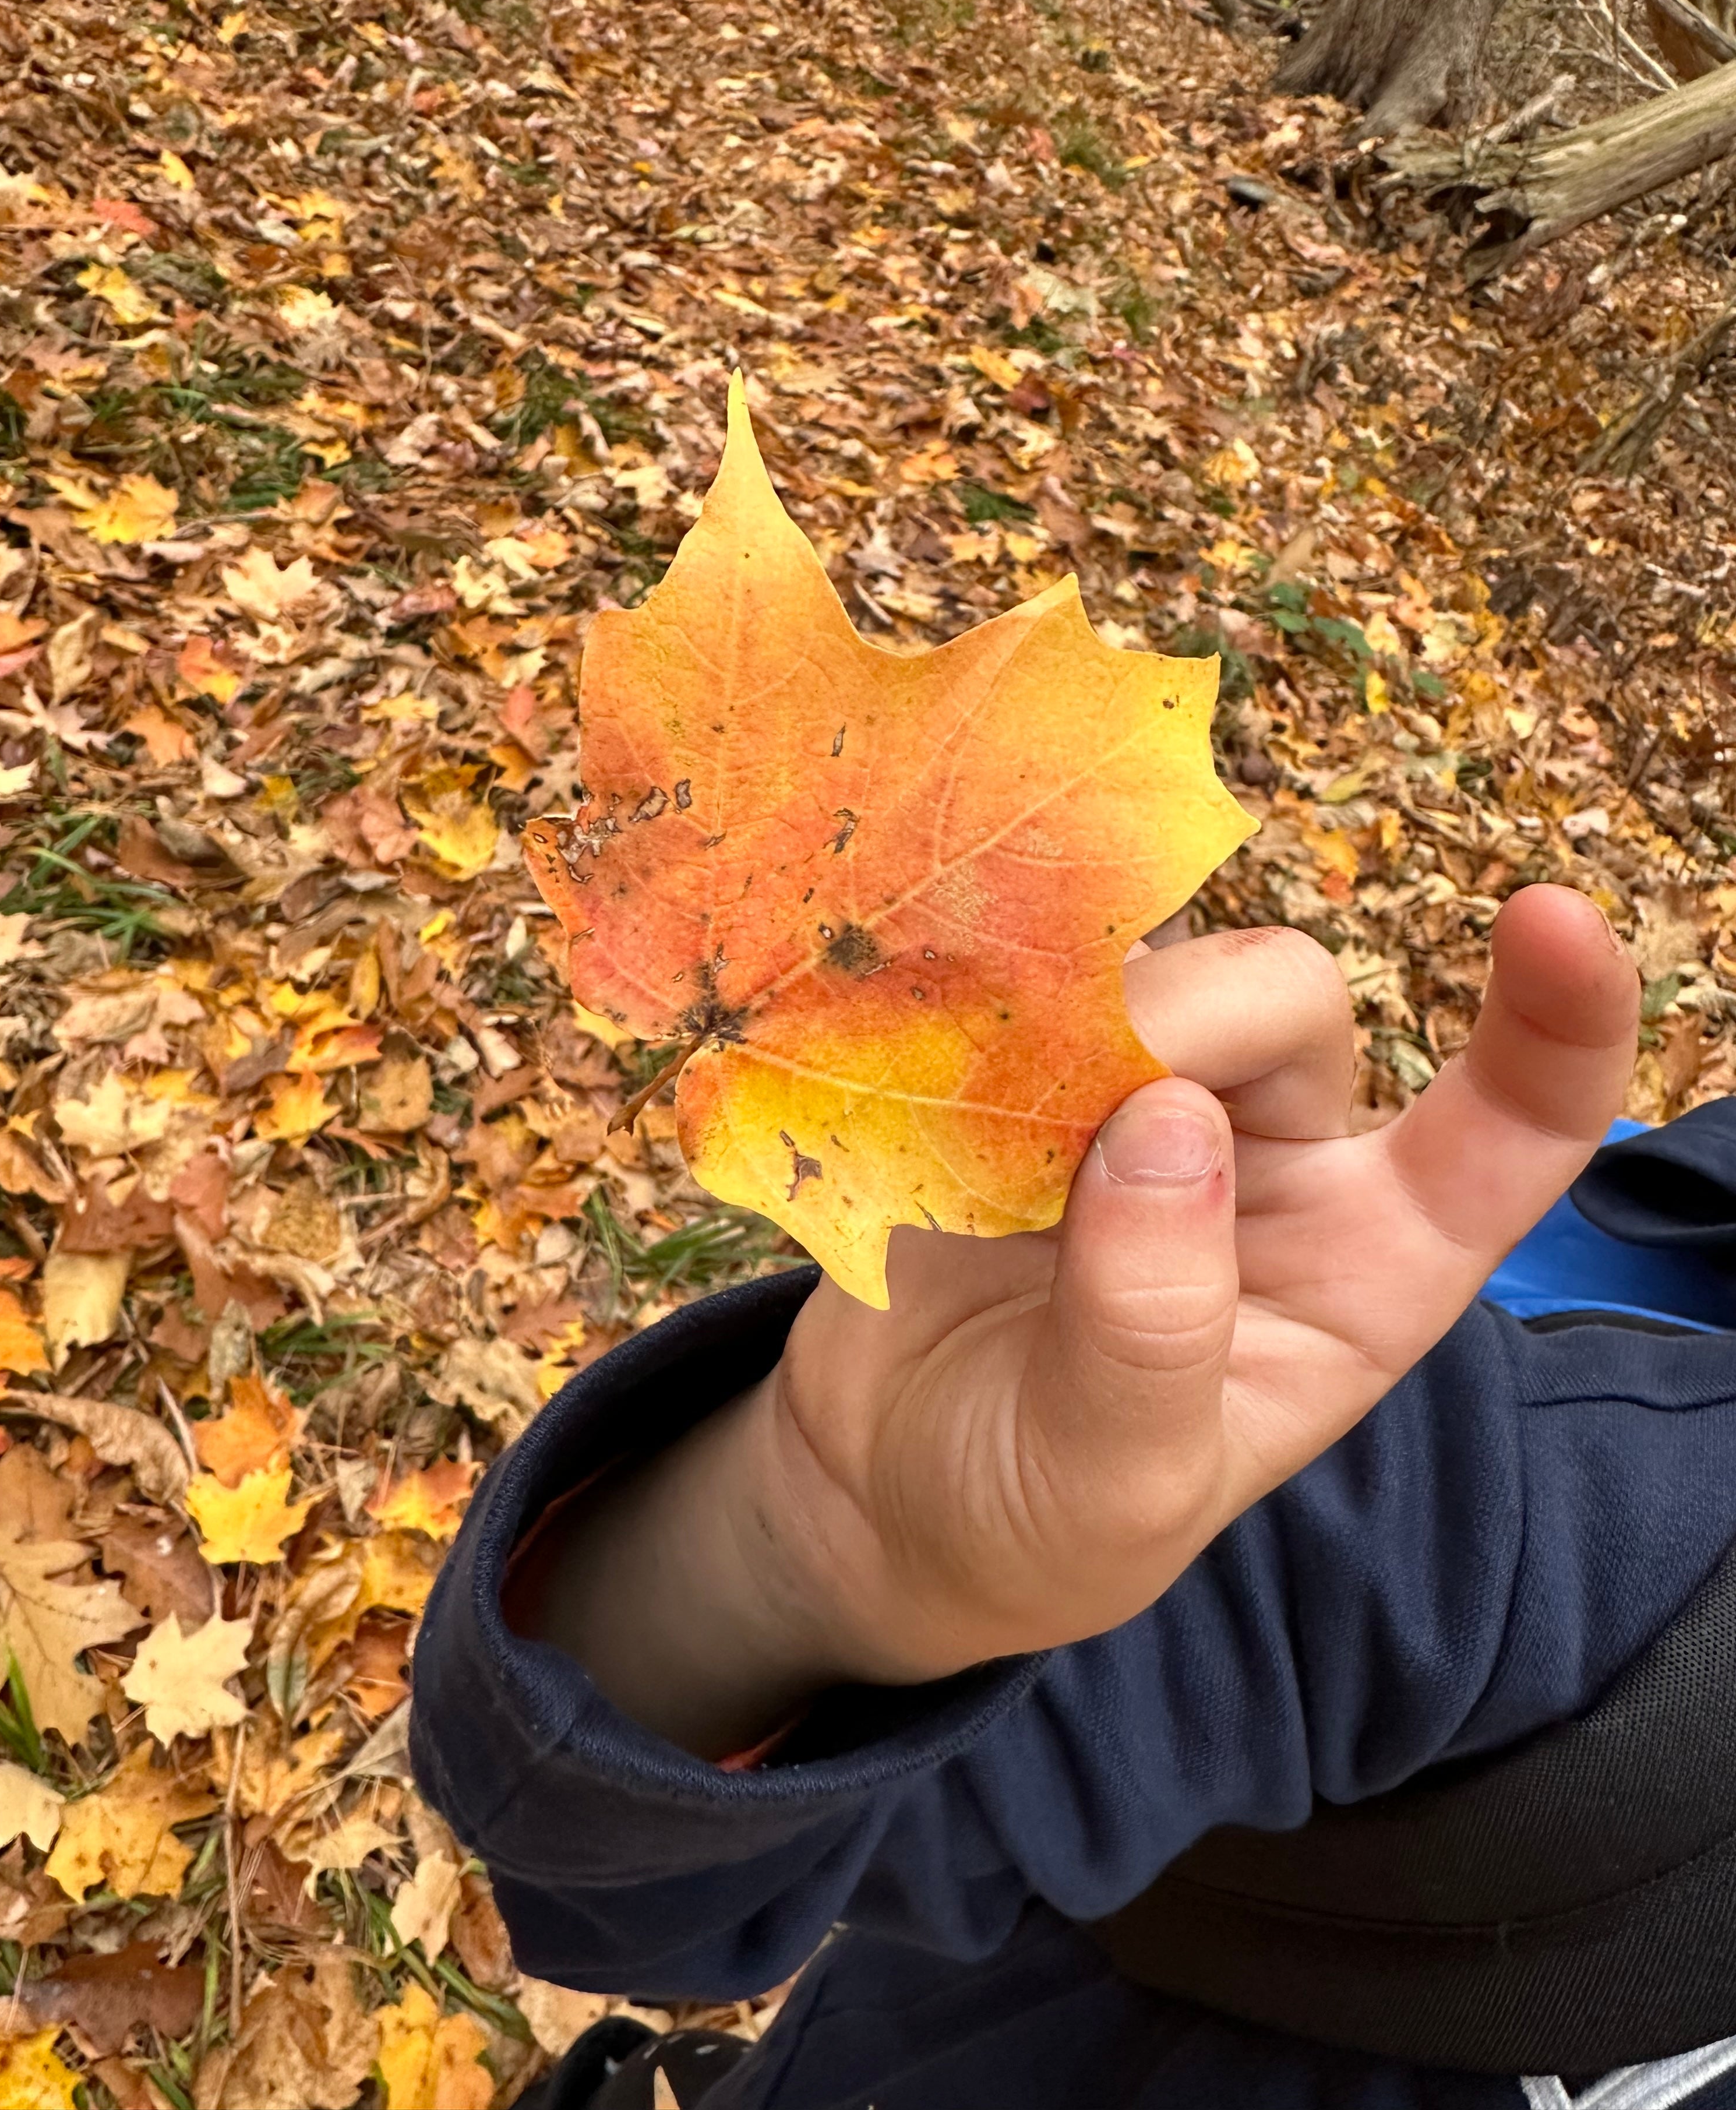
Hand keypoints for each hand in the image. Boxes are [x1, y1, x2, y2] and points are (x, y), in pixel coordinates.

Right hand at [519, 886, 1637, 1755]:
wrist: (869, 1485)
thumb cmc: (1033, 1512)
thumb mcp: (1112, 1484)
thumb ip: (1152, 1330)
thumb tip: (1167, 1123)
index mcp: (1362, 1266)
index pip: (1511, 1127)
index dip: (1558, 1020)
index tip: (1549, 916)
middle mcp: (1277, 1155)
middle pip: (1289, 1002)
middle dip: (1184, 1032)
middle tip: (1050, 1120)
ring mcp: (1147, 1091)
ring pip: (1154, 966)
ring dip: (1058, 1024)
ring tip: (963, 1138)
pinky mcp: (1027, 1059)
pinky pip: (1025, 967)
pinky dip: (978, 994)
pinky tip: (921, 1070)